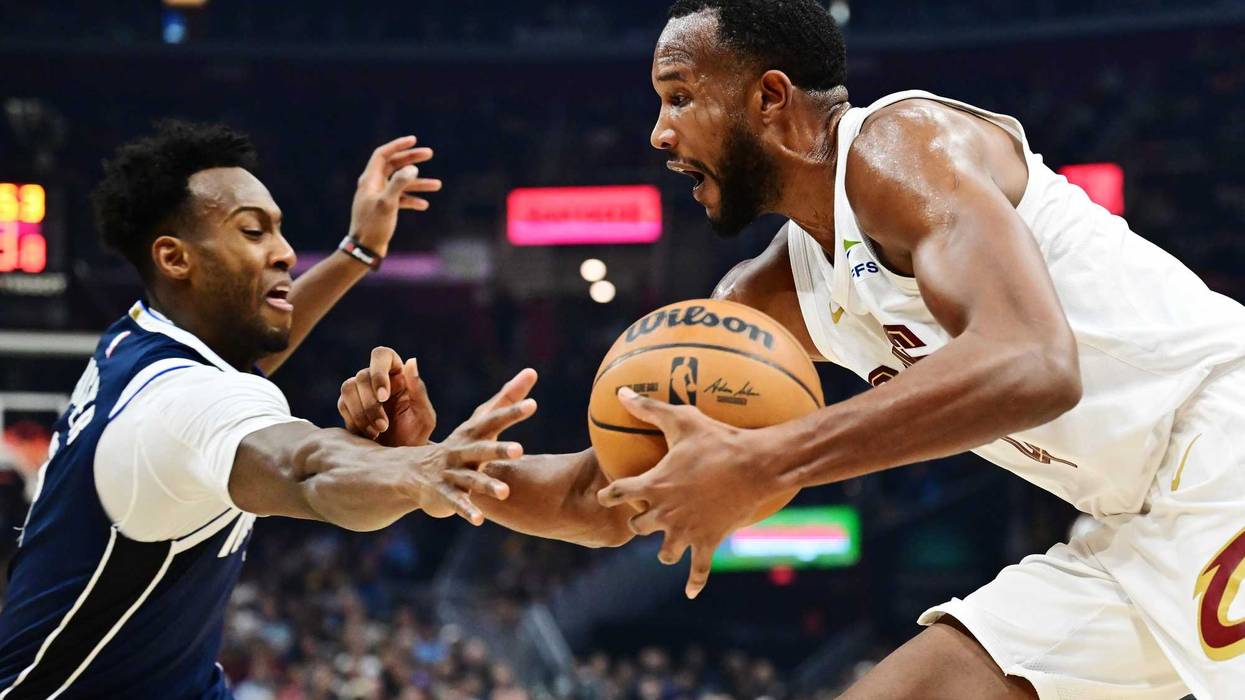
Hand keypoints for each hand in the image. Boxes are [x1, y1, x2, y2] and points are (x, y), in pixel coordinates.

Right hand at [338, 346, 434, 445]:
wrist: (398, 458)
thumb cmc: (415, 435)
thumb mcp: (424, 416)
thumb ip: (418, 389)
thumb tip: (411, 361)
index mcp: (398, 375)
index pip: (382, 355)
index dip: (378, 372)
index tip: (384, 396)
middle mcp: (377, 379)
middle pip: (362, 375)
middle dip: (371, 404)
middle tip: (384, 426)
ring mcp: (361, 391)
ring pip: (348, 387)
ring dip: (361, 412)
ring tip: (377, 431)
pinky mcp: (348, 406)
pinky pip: (342, 405)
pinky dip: (354, 421)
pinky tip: (369, 435)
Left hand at [349, 135, 442, 256]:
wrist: (365, 249)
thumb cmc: (373, 226)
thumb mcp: (387, 203)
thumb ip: (399, 183)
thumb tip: (413, 168)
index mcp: (370, 180)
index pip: (383, 154)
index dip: (398, 145)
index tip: (414, 140)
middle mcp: (373, 185)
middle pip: (394, 165)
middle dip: (412, 159)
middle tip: (430, 154)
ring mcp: (379, 196)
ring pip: (401, 183)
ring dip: (418, 183)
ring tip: (437, 185)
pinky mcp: (384, 208)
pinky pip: (401, 199)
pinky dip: (412, 199)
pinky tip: (424, 205)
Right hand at [417, 368, 537, 519]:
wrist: (414, 473)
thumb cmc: (459, 445)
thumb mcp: (481, 422)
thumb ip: (506, 398)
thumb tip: (532, 371)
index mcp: (472, 432)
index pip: (493, 419)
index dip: (511, 412)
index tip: (533, 404)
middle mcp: (461, 450)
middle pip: (482, 448)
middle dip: (499, 450)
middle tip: (520, 450)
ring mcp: (451, 472)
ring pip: (471, 479)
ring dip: (487, 484)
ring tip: (505, 492)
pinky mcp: (444, 494)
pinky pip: (457, 502)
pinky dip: (467, 510)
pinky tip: (479, 520)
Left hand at [596, 388, 781, 598]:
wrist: (756, 466)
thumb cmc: (717, 440)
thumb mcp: (682, 419)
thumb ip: (648, 408)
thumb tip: (620, 391)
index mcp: (653, 486)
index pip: (617, 494)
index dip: (609, 495)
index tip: (606, 495)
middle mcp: (664, 513)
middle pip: (638, 526)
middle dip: (639, 520)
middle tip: (645, 512)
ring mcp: (686, 530)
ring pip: (664, 551)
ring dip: (664, 547)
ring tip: (668, 543)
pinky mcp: (708, 541)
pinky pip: (699, 569)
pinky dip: (694, 581)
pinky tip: (690, 592)